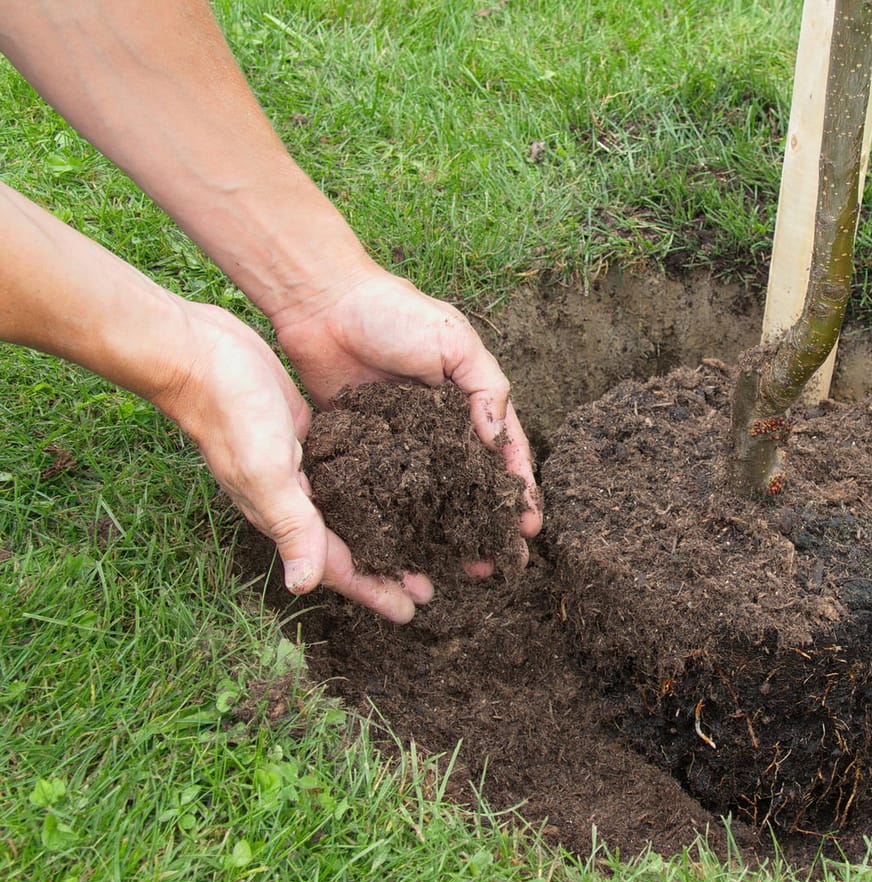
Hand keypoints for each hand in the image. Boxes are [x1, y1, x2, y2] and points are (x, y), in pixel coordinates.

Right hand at [162, 301, 432, 621]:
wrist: (199, 353)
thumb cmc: (231, 412)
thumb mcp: (266, 471)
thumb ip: (291, 525)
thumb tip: (302, 588)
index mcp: (285, 514)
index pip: (338, 566)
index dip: (374, 591)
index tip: (412, 613)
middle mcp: (295, 499)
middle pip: (350, 545)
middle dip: (388, 567)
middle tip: (430, 583)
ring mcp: (301, 469)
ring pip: (352, 512)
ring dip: (386, 529)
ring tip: (423, 540)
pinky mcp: (309, 438)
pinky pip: (348, 473)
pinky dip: (374, 486)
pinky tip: (399, 484)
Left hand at [270, 270, 542, 562]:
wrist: (321, 301)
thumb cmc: (393, 312)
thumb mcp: (454, 341)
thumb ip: (484, 388)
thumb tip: (499, 440)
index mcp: (469, 401)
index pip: (503, 453)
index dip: (518, 490)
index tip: (528, 527)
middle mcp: (439, 429)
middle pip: (469, 487)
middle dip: (486, 525)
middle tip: (499, 564)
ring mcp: (400, 443)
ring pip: (429, 498)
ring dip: (445, 533)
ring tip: (459, 568)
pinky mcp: (360, 450)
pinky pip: (381, 492)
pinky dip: (394, 521)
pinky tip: (403, 549)